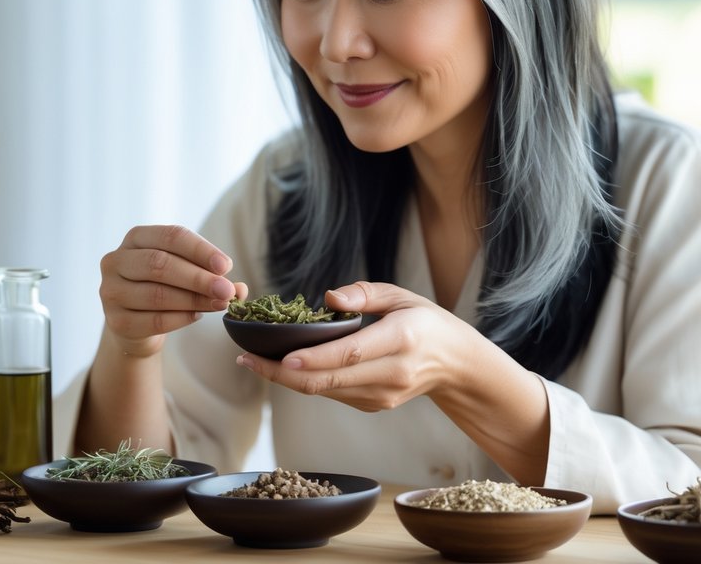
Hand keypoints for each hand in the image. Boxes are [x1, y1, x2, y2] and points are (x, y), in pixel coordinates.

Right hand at [100, 224, 247, 357]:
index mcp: (136, 238)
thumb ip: (210, 274)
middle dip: (199, 278)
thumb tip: (241, 288)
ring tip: (220, 304)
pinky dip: (181, 318)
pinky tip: (198, 316)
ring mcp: (111, 291)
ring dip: (195, 300)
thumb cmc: (164, 287)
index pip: (171, 236)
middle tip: (227, 290)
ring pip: (157, 294)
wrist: (136, 324)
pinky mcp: (115, 321)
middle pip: (160, 264)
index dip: (200, 250)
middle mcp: (116, 260)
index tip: (226, 265)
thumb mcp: (184, 272)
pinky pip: (154, 320)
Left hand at [234, 280, 475, 411]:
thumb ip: (364, 294)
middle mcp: (391, 373)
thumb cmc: (425, 321)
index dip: (314, 359)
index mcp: (400, 340)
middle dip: (282, 374)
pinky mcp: (374, 406)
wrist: (455, 364)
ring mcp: (382, 396)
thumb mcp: (401, 295)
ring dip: (287, 379)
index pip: (350, 354)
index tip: (282, 357)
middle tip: (246, 360)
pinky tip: (285, 367)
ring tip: (253, 361)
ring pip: (326, 392)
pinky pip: (333, 394)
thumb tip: (328, 299)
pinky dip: (307, 382)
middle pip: (329, 381)